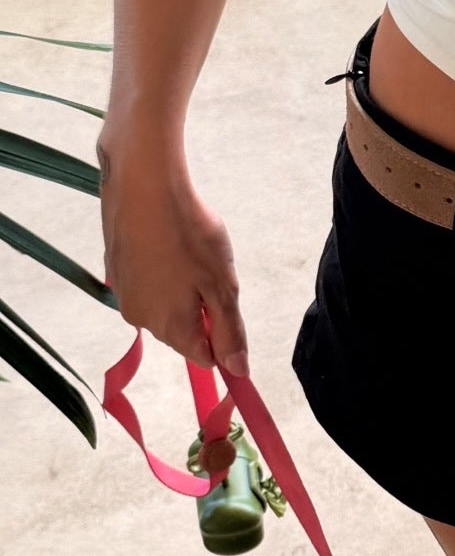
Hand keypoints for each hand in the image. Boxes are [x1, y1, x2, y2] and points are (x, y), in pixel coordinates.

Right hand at [98, 123, 248, 377]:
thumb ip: (230, 332)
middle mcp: (140, 319)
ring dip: (183, 288)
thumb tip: (238, 372)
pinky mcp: (115, 268)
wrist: (142, 183)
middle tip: (212, 269)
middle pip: (184, 332)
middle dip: (203, 309)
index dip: (224, 340)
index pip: (205, 358)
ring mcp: (123, 293)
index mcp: (170, 328)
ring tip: (189, 251)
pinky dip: (162, 269)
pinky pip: (148, 282)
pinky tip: (168, 242)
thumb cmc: (188, 233)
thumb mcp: (222, 285)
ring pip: (165, 305)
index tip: (232, 306)